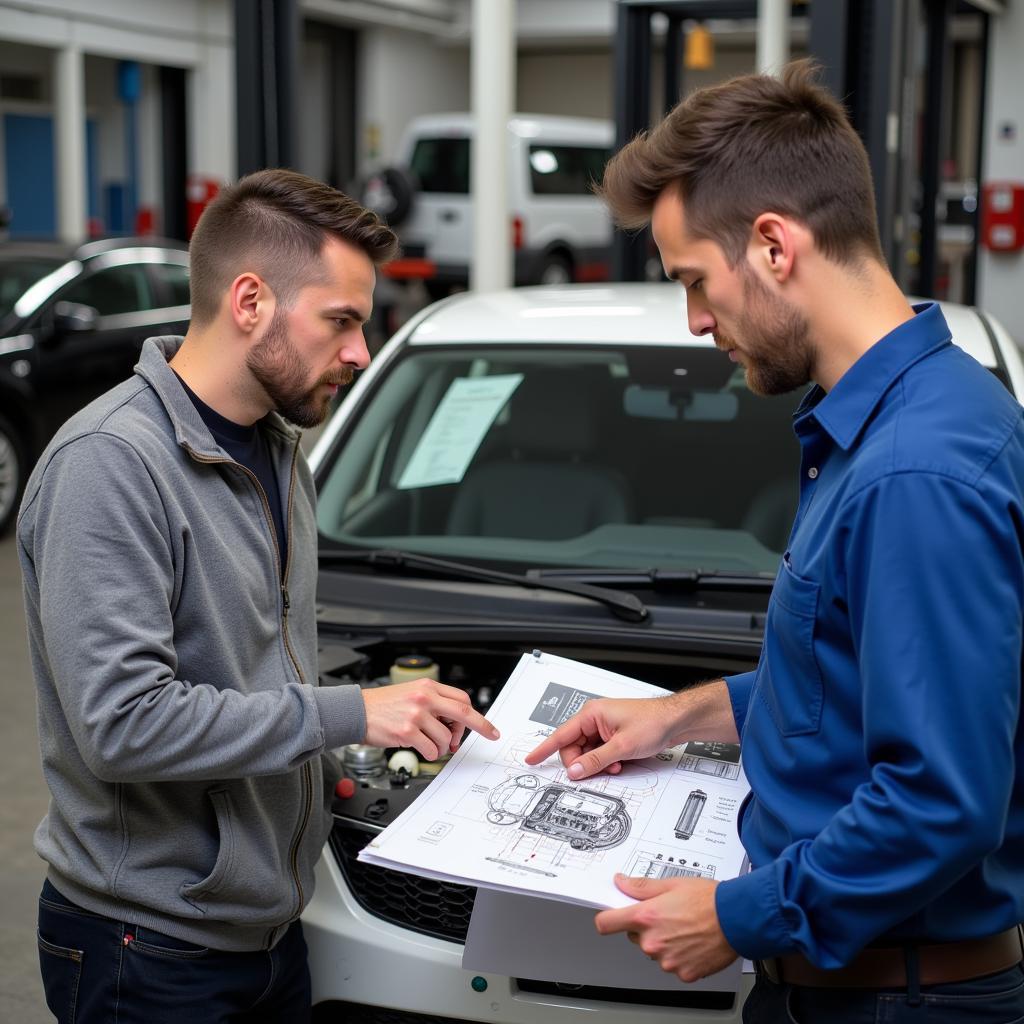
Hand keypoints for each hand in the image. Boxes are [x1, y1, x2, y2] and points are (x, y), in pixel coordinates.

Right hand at [362, 678, 498, 759]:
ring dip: (443, 747)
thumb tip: (455, 724)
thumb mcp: (412, 694)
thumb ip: (434, 703)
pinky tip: (422, 749)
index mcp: (428, 686)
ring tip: (432, 745)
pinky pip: (431, 749)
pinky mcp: (407, 731)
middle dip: (481, 726)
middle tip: (490, 735)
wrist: (357, 711)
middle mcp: (424, 697)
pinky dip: (431, 754)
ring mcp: (416, 714)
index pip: (462, 699)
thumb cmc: (383, 705)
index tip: (486, 725)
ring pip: (445, 736)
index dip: (476, 715)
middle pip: (463, 712)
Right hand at [524, 696, 680, 778]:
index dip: (544, 749)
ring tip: (615, 766)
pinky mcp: (612, 734)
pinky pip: (598, 752)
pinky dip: (605, 761)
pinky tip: (618, 763)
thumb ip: (596, 760)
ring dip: (597, 763)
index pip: (560, 735)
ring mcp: (603, 726)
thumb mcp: (622, 747)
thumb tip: (575, 770)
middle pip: (574, 747)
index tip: (531, 759)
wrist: (675, 720)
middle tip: (596, 771)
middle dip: (583, 763)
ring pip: (587, 752)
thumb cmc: (652, 723)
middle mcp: (594, 718)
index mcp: (591, 714)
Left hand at [595, 876, 737, 982]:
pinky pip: (672, 964)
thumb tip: (622, 883)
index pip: (606, 924)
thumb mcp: (671, 884)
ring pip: (654, 951)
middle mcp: (652, 942)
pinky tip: (692, 942)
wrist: (737, 919)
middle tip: (666, 915)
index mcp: (646, 917)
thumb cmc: (709, 900)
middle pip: (634, 936)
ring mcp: (667, 961)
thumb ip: (641, 887)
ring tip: (684, 928)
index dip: (608, 918)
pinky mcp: (683, 973)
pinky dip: (679, 955)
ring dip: (663, 942)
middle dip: (645, 927)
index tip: (612, 915)